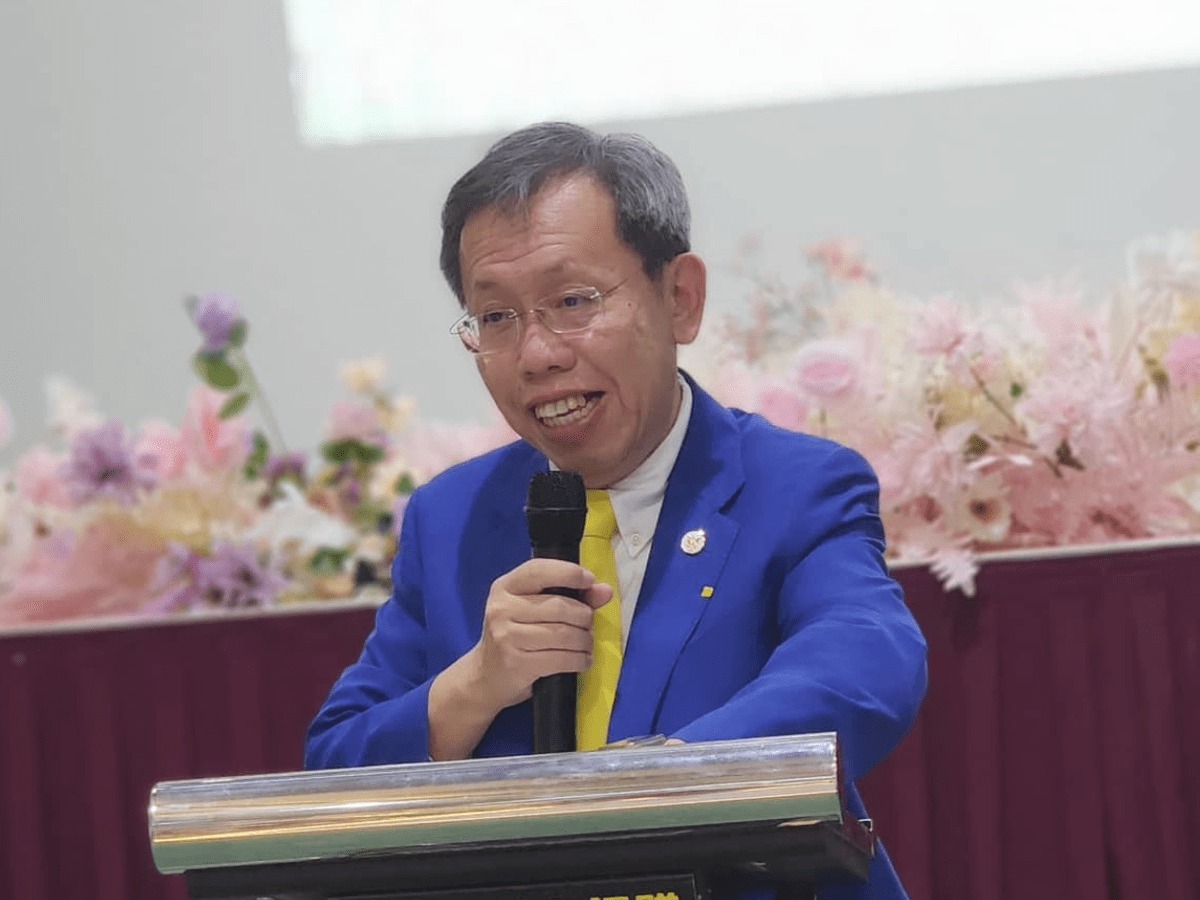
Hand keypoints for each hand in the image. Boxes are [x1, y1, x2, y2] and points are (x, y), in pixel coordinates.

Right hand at [470, 558, 613, 712]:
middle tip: (588, 626)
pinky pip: (561, 658)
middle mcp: (502, 608)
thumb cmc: (515, 637)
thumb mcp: (533, 610)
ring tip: (586, 644)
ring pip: (563, 634)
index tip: (589, 580)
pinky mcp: (516, 663)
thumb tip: (605, 591)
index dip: (567, 573)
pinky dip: (579, 660)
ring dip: (584, 641)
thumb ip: (571, 597)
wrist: (485, 677)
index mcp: (505, 587)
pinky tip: (582, 660)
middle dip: (584, 617)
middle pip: (559, 606)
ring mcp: (506, 636)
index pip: (538, 570)